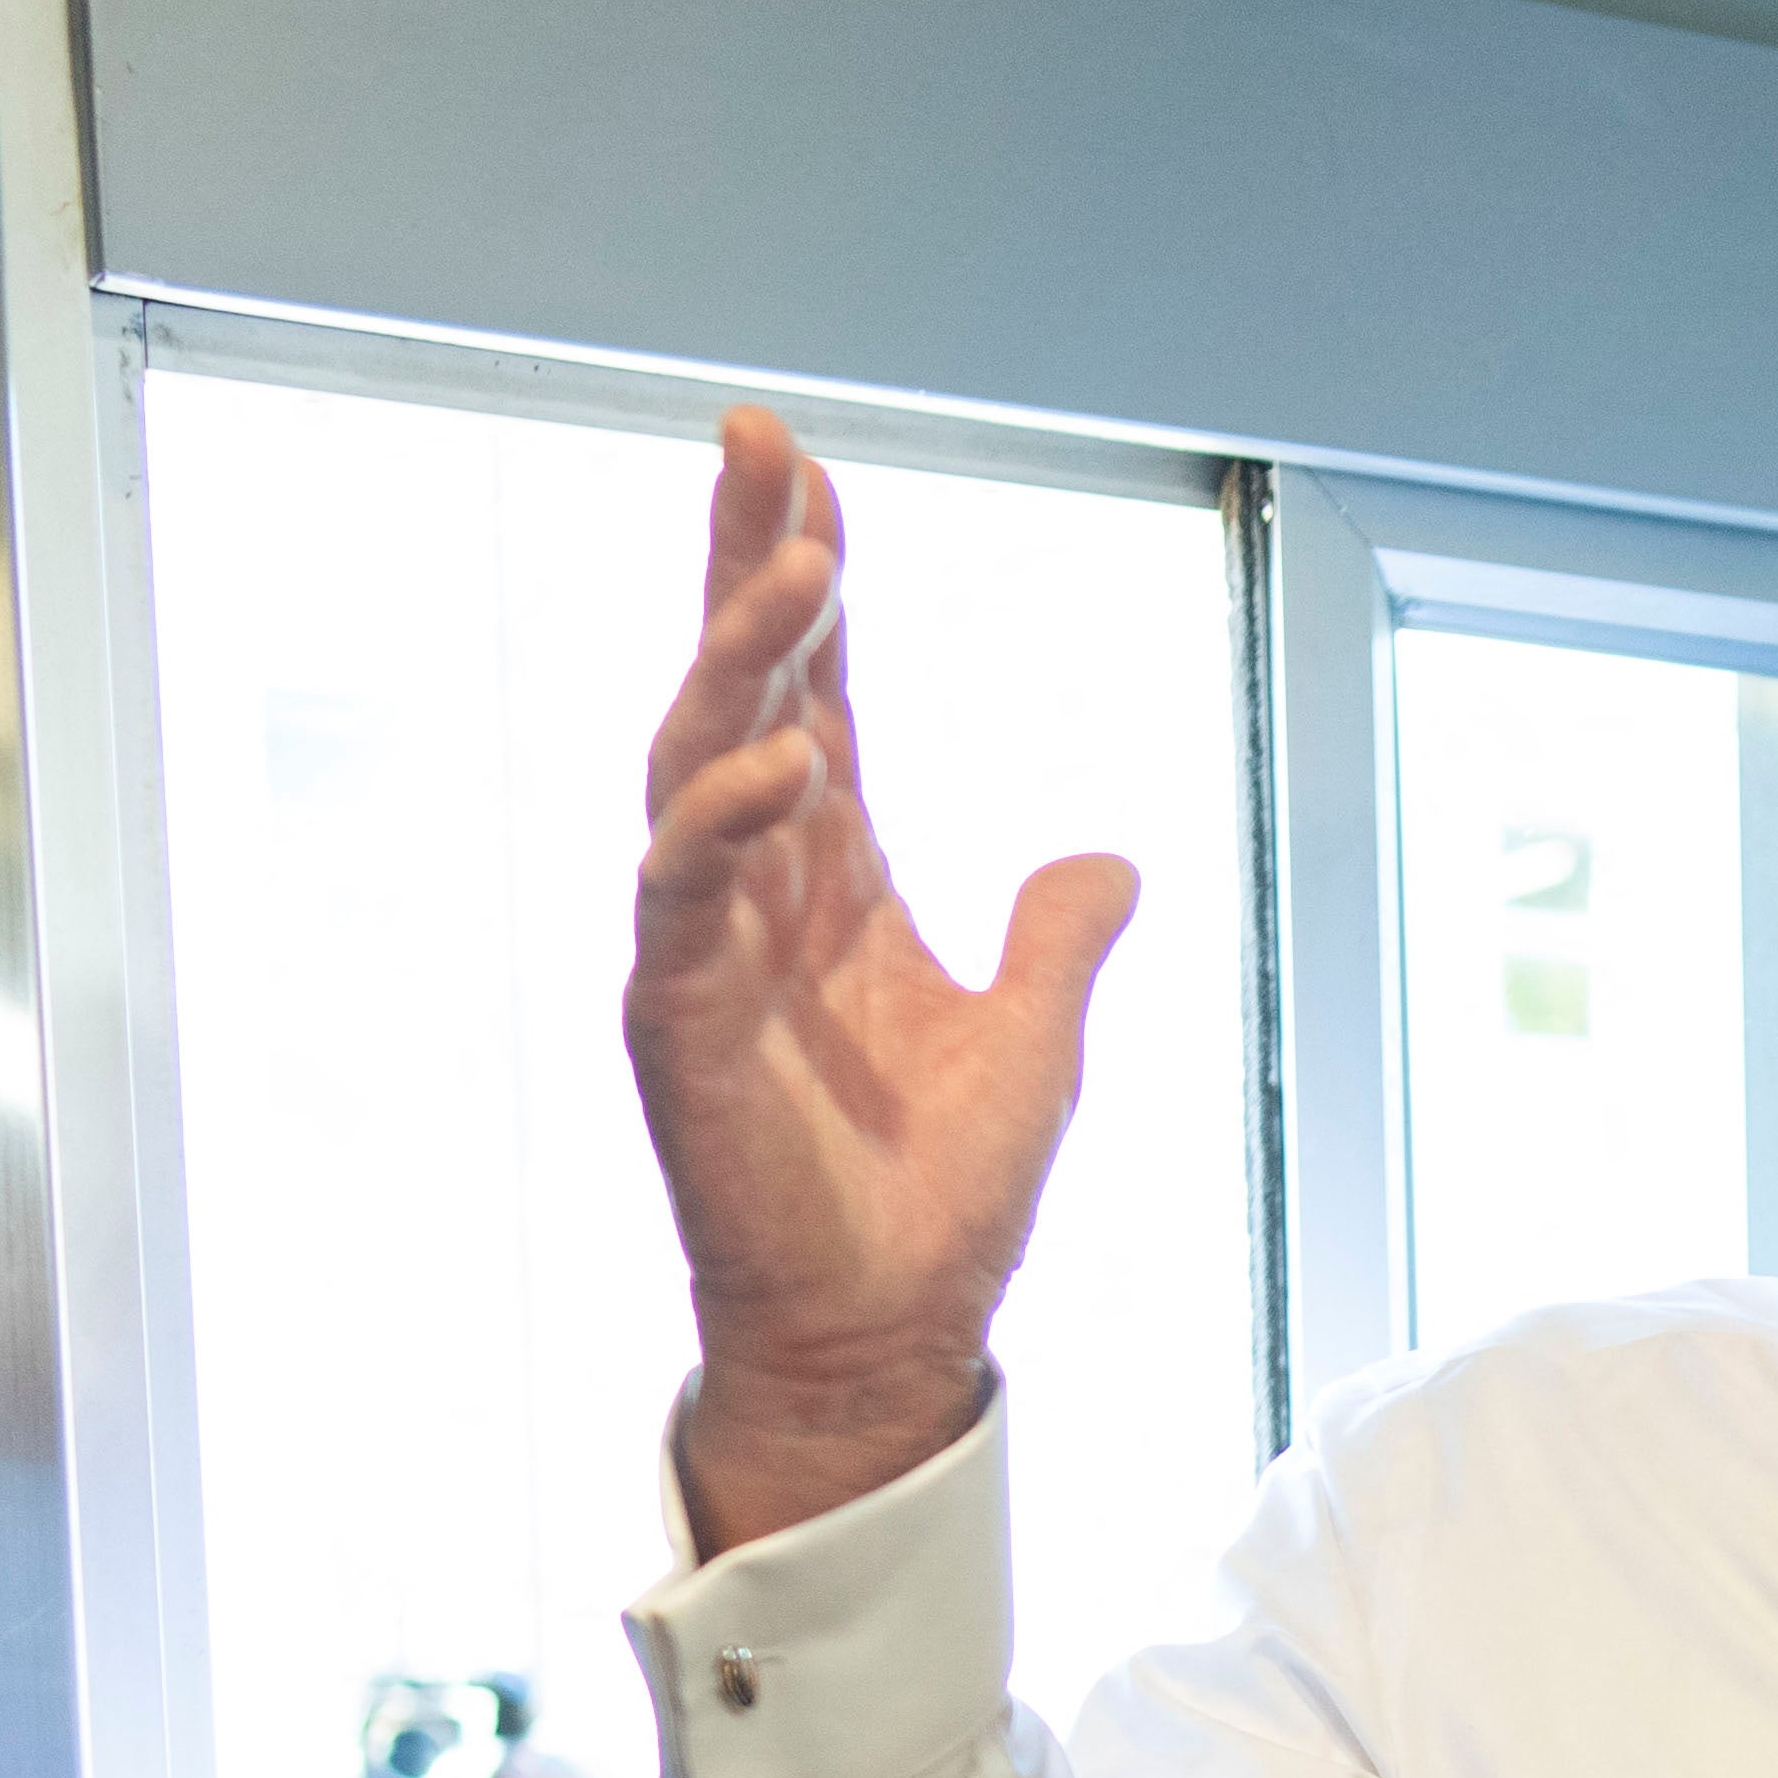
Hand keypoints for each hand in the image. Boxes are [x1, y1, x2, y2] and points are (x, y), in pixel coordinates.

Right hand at [629, 405, 1142, 1558]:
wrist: (883, 1338)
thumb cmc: (934, 1202)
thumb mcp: (1034, 1044)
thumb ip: (1058, 940)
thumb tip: (1106, 859)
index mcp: (831, 879)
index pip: (812, 694)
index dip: (809, 582)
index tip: (812, 470)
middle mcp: (751, 889)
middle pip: (736, 686)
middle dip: (745, 561)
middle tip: (759, 439)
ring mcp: (700, 948)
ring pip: (695, 759)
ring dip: (741, 656)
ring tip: (795, 562)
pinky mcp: (672, 1021)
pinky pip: (683, 894)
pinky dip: (724, 821)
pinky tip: (780, 761)